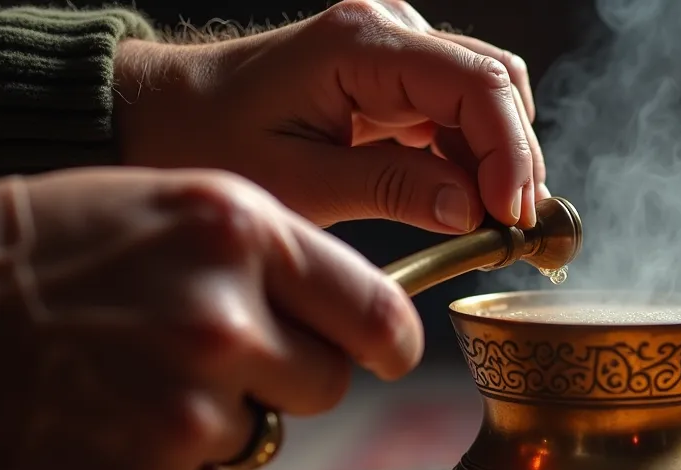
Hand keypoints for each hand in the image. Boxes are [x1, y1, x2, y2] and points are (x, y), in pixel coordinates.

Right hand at [0, 168, 421, 469]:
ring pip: (264, 433)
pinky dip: (171, 462)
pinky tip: (114, 417)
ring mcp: (188, 406)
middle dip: (288, 375)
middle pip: (327, 383)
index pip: (374, 312)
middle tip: (217, 352)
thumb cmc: (45, 249)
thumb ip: (268, 255)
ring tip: (140, 375)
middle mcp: (223, 319)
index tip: (386, 352)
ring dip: (221, 416)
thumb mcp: (169, 205)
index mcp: (237, 232)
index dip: (388, 341)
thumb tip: (356, 317)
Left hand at [113, 0, 546, 232]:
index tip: (511, 216)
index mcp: (361, 44)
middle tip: (511, 229)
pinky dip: (474, 155)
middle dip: (516, 157)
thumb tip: (472, 210)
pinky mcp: (393, 72)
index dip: (510, 152)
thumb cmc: (212, 143)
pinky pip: (458, 108)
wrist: (164, 113)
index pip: (476, 83)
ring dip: (500, 157)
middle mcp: (387, 28)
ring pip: (487, 94)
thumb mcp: (297, 181)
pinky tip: (467, 201)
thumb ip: (391, 189)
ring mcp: (394, 45)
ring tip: (493, 222)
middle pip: (495, 83)